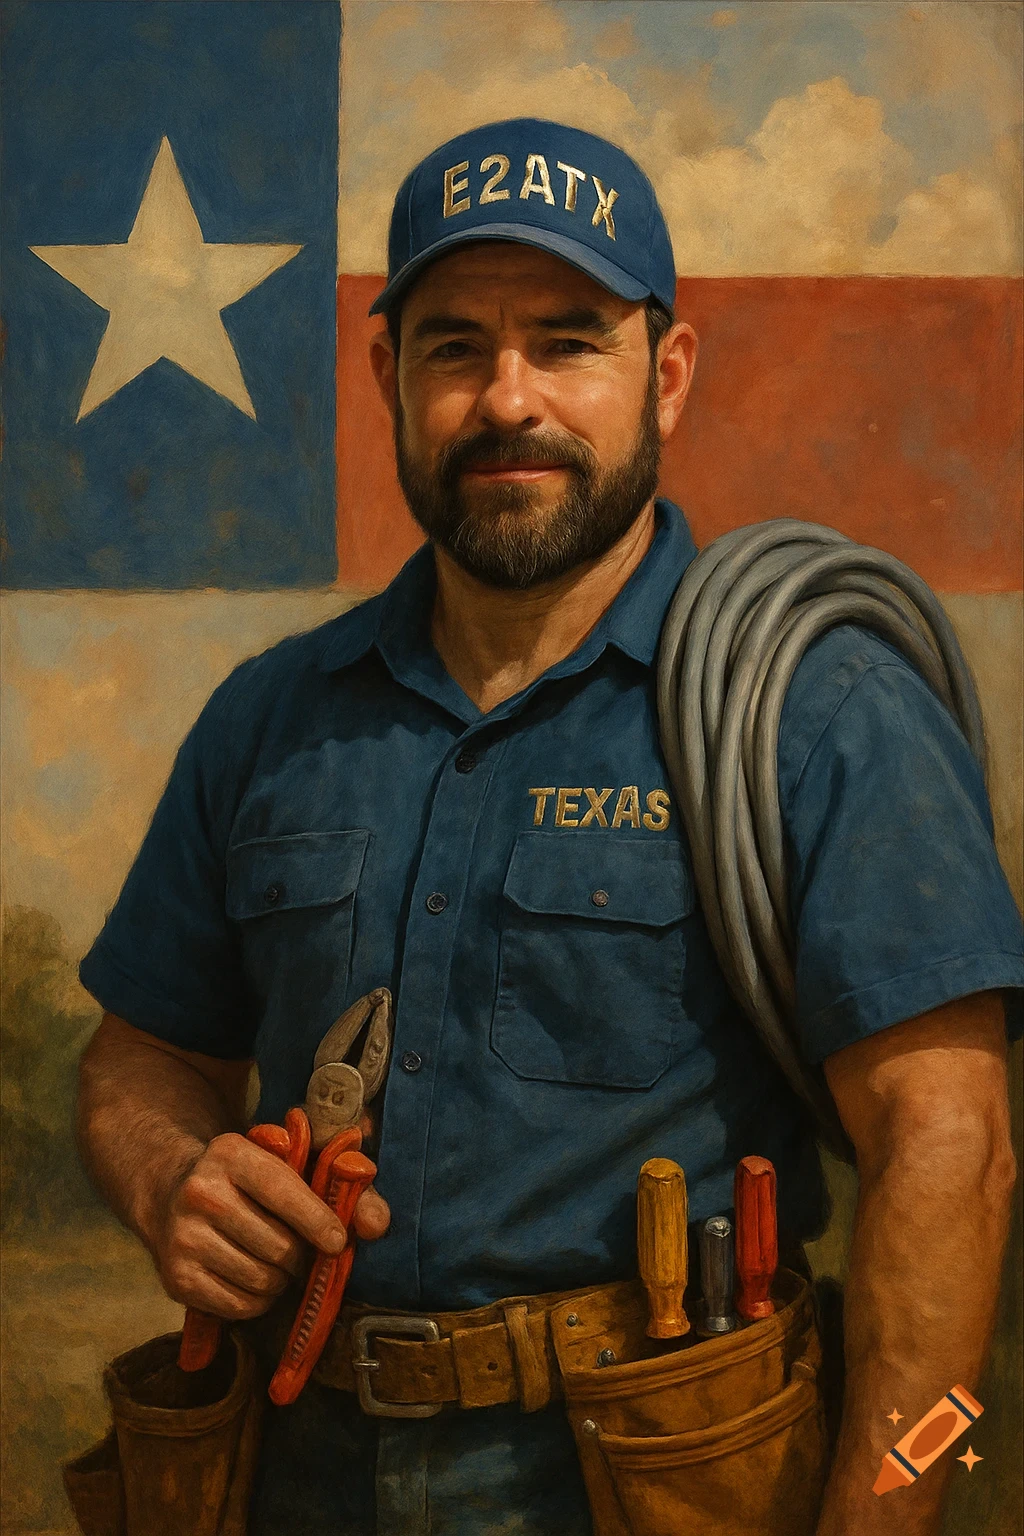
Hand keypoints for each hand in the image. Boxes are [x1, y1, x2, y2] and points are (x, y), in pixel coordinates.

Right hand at [152, 1131, 391, 1319]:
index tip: (337, 1242)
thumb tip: (378, 1224)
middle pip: (278, 1246)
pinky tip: (254, 1281)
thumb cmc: (244, 1179)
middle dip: (300, 1257)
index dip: (317, 1221)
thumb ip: (335, 1187)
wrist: (169, 1192)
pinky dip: (258, 1302)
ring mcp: (182, 1238)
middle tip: (300, 1254)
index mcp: (230, 1153)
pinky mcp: (175, 1278)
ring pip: (261, 1280)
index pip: (283, 1191)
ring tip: (277, 1266)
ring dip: (281, 1282)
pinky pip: (238, 1306)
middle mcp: (200, 1193)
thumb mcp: (279, 1162)